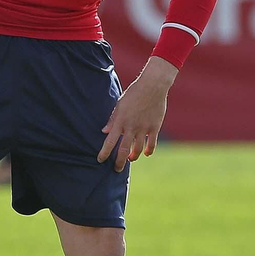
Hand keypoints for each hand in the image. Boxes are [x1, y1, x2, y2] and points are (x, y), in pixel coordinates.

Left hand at [97, 57, 177, 171]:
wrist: (152, 86)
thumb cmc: (134, 93)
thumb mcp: (120, 104)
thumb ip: (113, 119)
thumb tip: (105, 132)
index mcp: (120, 121)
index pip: (109, 142)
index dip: (104, 153)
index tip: (100, 160)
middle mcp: (131, 127)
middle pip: (123, 150)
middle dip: (119, 162)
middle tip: (117, 169)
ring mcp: (143, 128)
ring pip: (138, 149)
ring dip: (133, 157)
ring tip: (131, 159)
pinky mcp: (154, 127)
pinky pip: (152, 144)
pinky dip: (149, 151)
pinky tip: (146, 153)